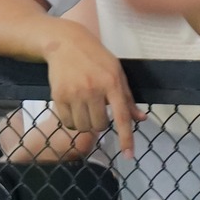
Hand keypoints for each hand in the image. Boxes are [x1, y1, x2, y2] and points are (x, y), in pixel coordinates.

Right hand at [44, 26, 143, 157]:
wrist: (65, 43)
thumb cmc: (95, 58)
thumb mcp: (117, 73)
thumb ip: (127, 98)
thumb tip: (141, 119)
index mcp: (112, 83)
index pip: (122, 117)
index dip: (126, 138)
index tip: (129, 156)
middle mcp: (93, 89)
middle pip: (99, 125)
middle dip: (99, 124)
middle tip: (97, 112)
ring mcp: (74, 93)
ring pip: (82, 126)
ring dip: (85, 123)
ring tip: (84, 110)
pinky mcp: (58, 95)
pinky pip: (67, 121)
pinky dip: (71, 120)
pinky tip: (73, 108)